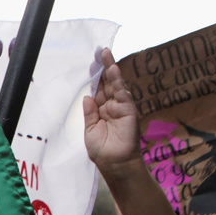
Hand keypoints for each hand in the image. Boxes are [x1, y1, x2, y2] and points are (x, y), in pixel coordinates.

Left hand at [83, 48, 141, 172]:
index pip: (97, 89)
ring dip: (111, 69)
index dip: (95, 77)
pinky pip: (122, 93)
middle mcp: (111, 106)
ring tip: (105, 55)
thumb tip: (87, 97)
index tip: (91, 63)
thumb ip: (89, 113)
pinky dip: (118, 81)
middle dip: (103, 67)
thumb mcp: (90, 130)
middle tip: (99, 51)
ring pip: (115, 85)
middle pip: (107, 83)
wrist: (114, 163)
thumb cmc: (102, 150)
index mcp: (100, 110)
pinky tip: (113, 70)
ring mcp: (120, 107)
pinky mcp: (128, 110)